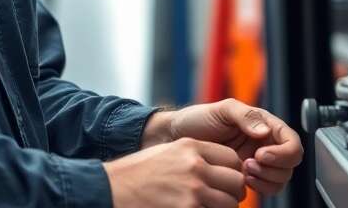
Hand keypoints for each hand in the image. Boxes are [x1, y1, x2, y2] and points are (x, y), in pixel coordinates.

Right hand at [103, 137, 245, 207]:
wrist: (111, 190)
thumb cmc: (137, 174)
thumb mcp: (167, 154)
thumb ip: (194, 157)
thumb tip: (218, 171)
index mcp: (191, 147)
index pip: (232, 159)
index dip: (232, 173)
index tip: (224, 183)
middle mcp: (195, 166)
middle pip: (236, 181)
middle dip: (232, 193)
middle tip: (221, 200)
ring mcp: (193, 191)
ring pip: (230, 203)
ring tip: (207, 207)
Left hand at [143, 99, 303, 196]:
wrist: (177, 138)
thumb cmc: (198, 119)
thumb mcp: (221, 110)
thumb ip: (246, 116)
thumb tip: (265, 132)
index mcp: (264, 124)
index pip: (291, 140)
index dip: (284, 152)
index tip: (261, 154)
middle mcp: (265, 143)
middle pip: (290, 163)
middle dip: (273, 167)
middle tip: (248, 164)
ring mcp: (257, 161)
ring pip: (281, 178)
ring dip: (266, 179)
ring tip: (242, 171)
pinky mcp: (247, 176)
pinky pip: (266, 187)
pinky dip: (259, 187)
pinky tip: (241, 179)